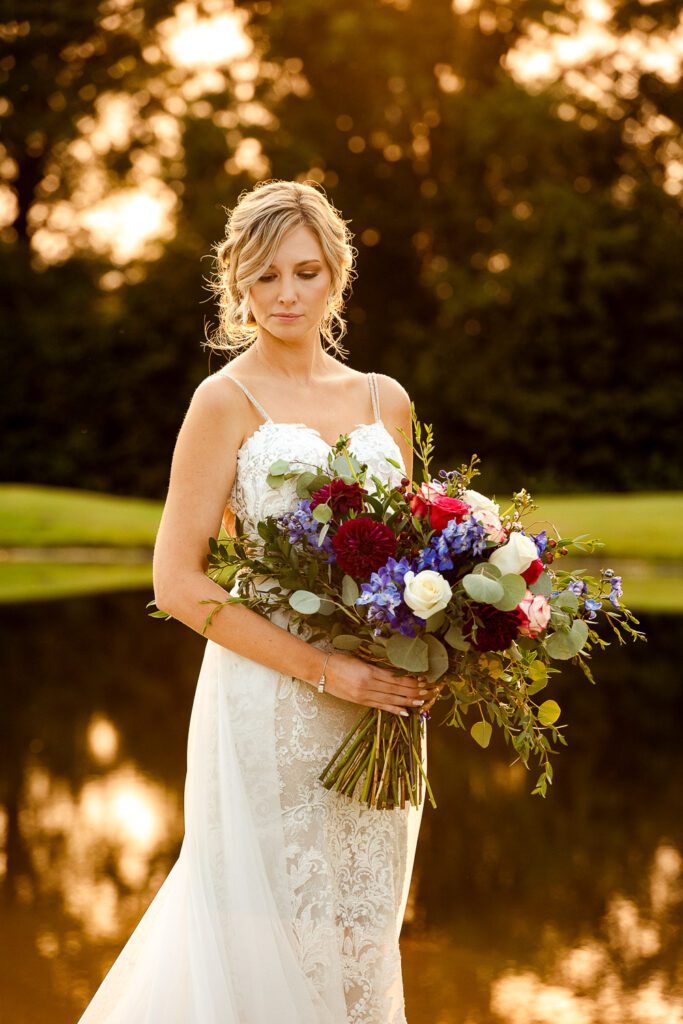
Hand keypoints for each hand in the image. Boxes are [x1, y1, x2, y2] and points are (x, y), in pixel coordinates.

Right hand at [323, 652, 443, 715]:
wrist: (319, 671)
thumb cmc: (338, 661)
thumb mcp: (359, 659)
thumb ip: (376, 667)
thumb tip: (395, 672)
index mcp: (369, 671)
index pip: (396, 678)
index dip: (411, 681)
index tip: (424, 680)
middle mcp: (368, 685)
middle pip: (396, 690)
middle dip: (414, 691)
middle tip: (429, 692)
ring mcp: (364, 695)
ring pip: (391, 699)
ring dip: (407, 701)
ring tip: (421, 702)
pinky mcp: (360, 701)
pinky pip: (380, 706)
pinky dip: (393, 709)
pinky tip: (404, 712)